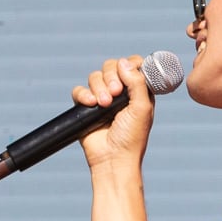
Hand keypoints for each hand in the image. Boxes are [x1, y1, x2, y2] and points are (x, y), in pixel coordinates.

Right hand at [73, 55, 154, 171]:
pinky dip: (83, 94)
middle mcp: (120, 92)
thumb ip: (137, 82)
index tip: (130, 71)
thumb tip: (124, 62)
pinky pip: (79, 90)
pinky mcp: (85, 107)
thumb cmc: (132, 137)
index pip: (132, 65)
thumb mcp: (142, 107)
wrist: (112, 158)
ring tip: (104, 105)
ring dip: (99, 88)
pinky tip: (91, 105)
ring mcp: (102, 98)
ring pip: (95, 76)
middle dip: (112, 76)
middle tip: (116, 93)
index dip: (130, 64)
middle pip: (111, 66)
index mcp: (137, 90)